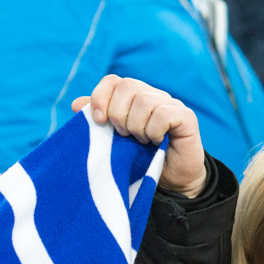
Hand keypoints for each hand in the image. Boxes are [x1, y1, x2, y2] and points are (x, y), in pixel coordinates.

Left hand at [73, 75, 206, 197]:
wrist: (173, 183)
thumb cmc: (142, 160)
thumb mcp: (115, 141)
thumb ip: (99, 122)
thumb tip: (76, 104)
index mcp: (134, 98)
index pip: (113, 81)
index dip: (101, 97)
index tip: (99, 121)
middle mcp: (153, 95)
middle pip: (128, 85)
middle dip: (118, 113)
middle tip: (123, 135)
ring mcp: (171, 104)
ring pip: (144, 100)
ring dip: (136, 126)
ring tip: (140, 141)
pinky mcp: (186, 117)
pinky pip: (163, 114)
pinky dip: (154, 131)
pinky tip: (156, 142)